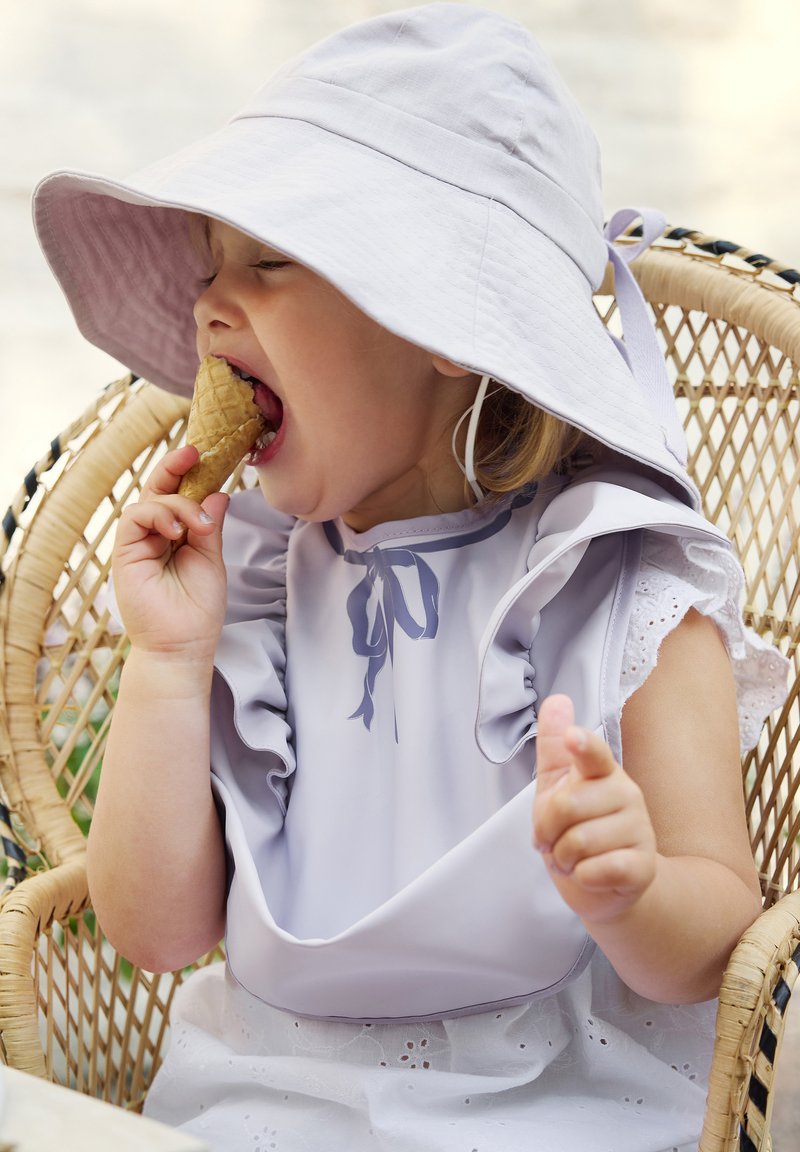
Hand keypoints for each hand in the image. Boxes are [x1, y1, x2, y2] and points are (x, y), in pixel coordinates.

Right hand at [112, 445, 229, 660]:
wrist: (183, 645)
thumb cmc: (198, 609)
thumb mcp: (211, 559)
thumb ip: (209, 526)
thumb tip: (218, 492)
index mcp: (176, 537)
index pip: (178, 497)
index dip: (187, 475)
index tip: (204, 456)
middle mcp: (155, 536)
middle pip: (157, 490)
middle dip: (173, 467)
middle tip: (193, 452)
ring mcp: (138, 544)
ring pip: (149, 501)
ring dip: (177, 506)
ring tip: (197, 529)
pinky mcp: (125, 553)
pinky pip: (134, 517)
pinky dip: (158, 515)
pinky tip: (177, 532)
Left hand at [532, 695, 656, 923]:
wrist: (606, 885)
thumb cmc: (580, 828)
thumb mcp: (558, 785)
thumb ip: (555, 745)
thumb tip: (557, 699)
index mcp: (602, 773)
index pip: (594, 755)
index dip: (583, 746)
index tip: (574, 738)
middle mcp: (626, 795)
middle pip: (566, 805)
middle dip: (547, 831)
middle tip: (554, 840)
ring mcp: (639, 830)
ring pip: (578, 842)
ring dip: (563, 858)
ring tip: (572, 858)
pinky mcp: (642, 867)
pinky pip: (597, 870)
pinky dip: (582, 877)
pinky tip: (589, 874)